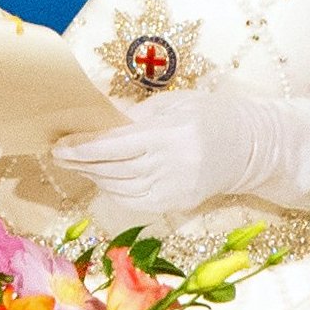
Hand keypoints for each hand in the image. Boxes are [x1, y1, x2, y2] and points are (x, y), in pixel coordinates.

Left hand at [52, 93, 256, 216]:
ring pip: (119, 188)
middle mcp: (171, 165)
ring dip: (94, 176)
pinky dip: (114, 191)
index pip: (114, 145)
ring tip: (78, 164)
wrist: (251, 146)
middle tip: (59, 154)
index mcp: (170, 133)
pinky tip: (104, 179)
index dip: (83, 148)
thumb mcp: (174, 104)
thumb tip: (96, 122)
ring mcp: (174, 189)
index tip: (59, 145)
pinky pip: (134, 202)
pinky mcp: (177, 205)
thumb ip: (135, 115)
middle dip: (81, 162)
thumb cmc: (210, 115)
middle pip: (112, 169)